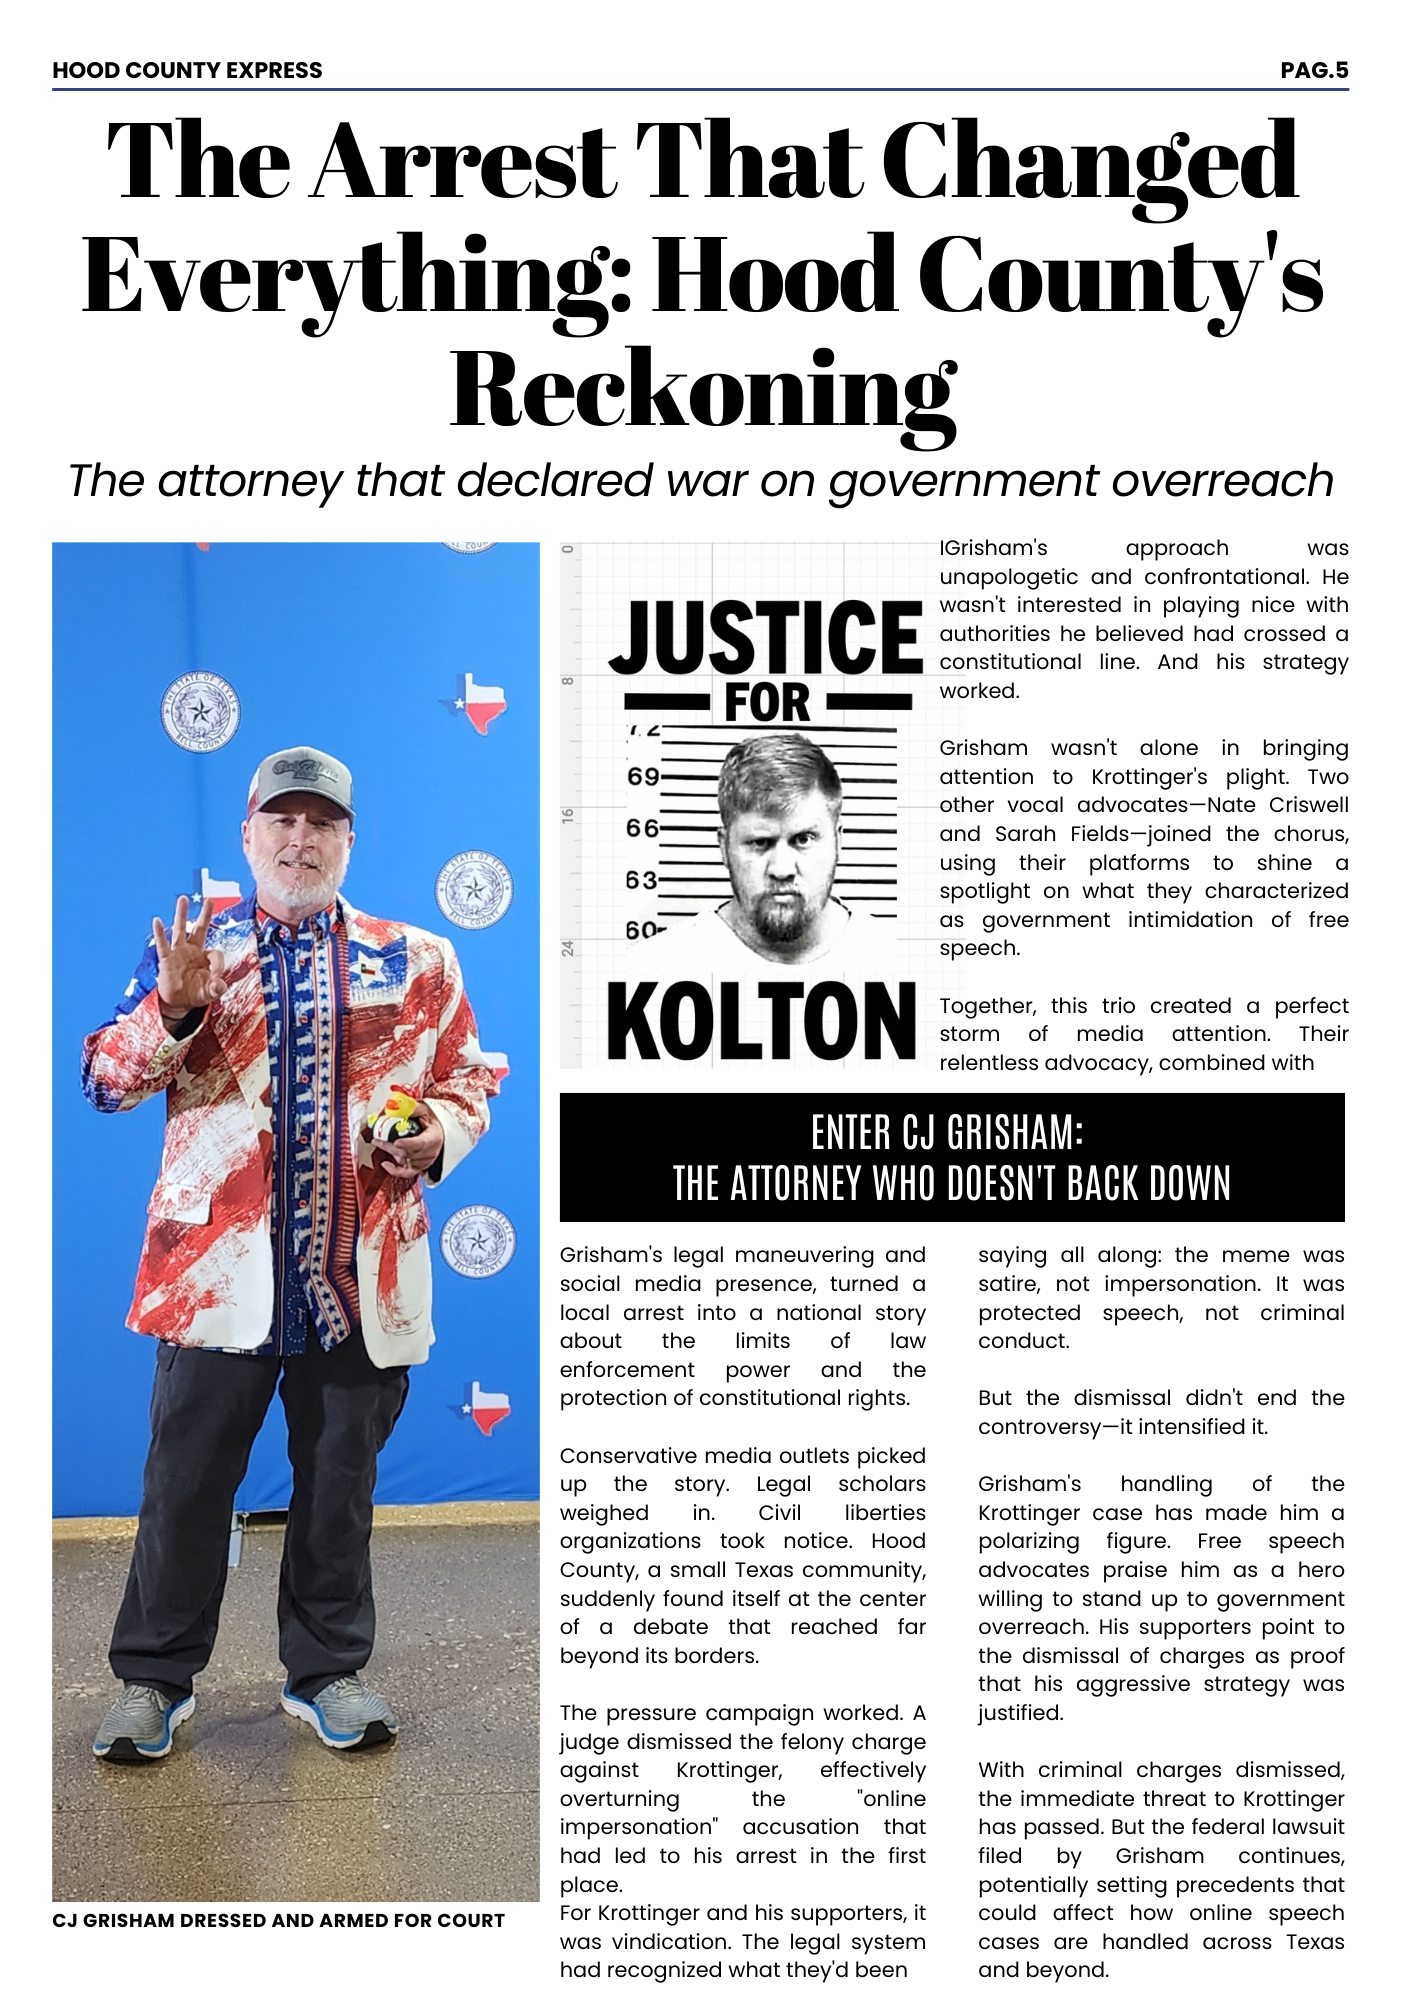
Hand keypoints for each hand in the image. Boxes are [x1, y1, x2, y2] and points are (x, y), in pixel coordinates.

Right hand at [153, 895, 227, 1022]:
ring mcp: (179, 953)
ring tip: (182, 899)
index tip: (217, 978)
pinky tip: (156, 921)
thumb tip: (220, 984)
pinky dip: (160, 933)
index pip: (215, 953)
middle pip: (200, 929)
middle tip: (209, 900)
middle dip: (205, 915)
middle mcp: (192, 950)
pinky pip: (163, 945)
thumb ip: (218, 989)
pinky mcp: (166, 960)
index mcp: (205, 957)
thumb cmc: (196, 994)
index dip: (218, 965)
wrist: (179, 1003)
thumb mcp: (211, 993)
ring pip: (180, 930)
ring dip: (181, 914)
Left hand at [375, 1104, 444, 1180]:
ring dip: (390, 1152)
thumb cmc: (431, 1121)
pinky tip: (385, 1164)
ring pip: (404, 1160)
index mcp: (434, 1136)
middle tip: (377, 1139)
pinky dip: (395, 1170)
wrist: (438, 1131)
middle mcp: (431, 1151)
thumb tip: (395, 1107)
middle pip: (409, 1152)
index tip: (397, 1142)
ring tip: (380, 1142)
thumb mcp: (424, 1109)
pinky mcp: (419, 1167)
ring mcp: (425, 1161)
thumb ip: (411, 1108)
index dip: (409, 1144)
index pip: (422, 1143)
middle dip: (391, 1146)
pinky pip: (406, 1173)